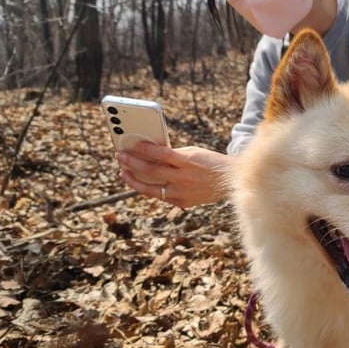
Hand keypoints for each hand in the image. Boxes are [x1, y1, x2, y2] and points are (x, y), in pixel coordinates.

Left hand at [117, 142, 231, 208]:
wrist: (229, 181)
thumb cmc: (208, 162)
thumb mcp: (192, 152)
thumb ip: (172, 154)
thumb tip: (148, 153)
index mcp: (188, 161)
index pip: (161, 153)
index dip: (143, 149)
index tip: (130, 144)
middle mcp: (184, 178)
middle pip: (151, 170)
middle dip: (132, 163)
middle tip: (120, 156)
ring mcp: (182, 192)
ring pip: (151, 188)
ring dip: (134, 180)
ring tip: (124, 173)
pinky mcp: (183, 202)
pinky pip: (160, 196)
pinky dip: (149, 189)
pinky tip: (140, 183)